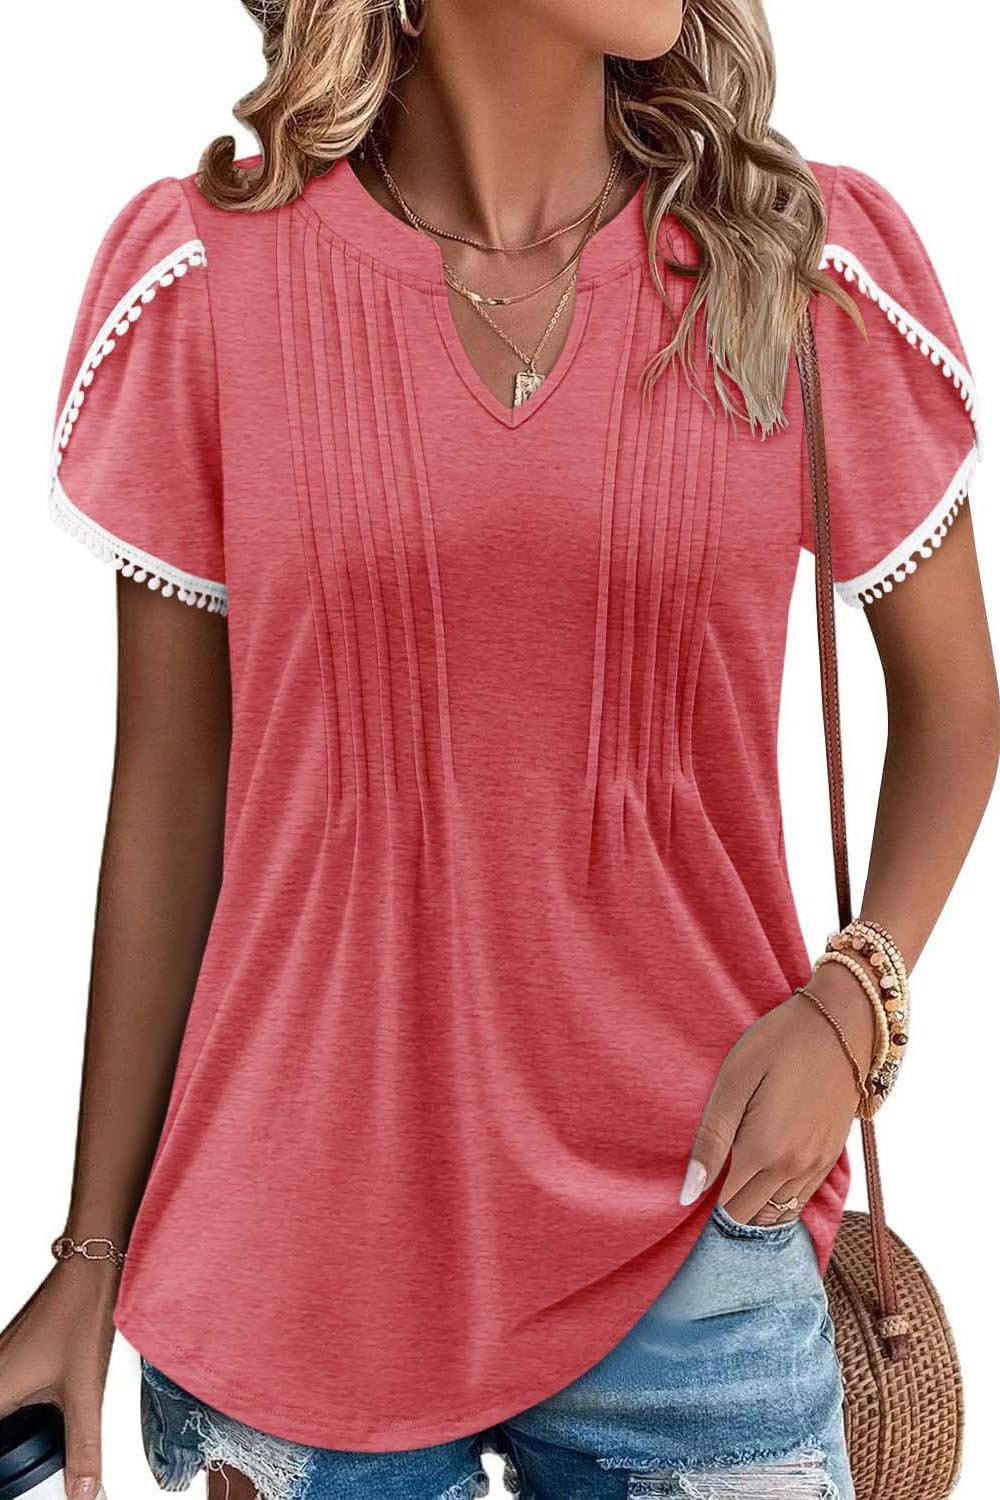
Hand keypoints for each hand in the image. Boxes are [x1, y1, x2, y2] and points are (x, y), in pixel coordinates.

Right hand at [0, 1256, 118, 1498]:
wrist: (89, 1268)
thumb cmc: (81, 1316)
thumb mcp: (85, 1391)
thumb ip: (84, 1447)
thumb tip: (84, 1493)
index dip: (3, 1461)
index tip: (13, 1473)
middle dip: (8, 1450)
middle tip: (21, 1468)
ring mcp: (0, 1358)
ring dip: (9, 1432)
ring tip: (25, 1452)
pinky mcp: (12, 1350)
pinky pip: (4, 1390)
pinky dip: (13, 1411)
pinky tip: (35, 1420)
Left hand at [680, 961, 875, 1223]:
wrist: (842, 1024)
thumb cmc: (778, 1043)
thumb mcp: (733, 1080)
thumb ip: (711, 1139)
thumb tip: (688, 1194)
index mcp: (763, 1151)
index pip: (728, 1206)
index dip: (706, 1203)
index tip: (693, 1191)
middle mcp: (794, 1168)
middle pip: (752, 1216)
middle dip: (728, 1210)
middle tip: (710, 1185)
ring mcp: (818, 1164)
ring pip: (780, 1214)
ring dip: (755, 1209)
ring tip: (734, 1183)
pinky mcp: (832, 1154)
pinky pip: (803, 1199)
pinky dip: (781, 1201)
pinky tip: (765, 1180)